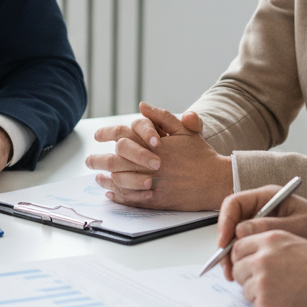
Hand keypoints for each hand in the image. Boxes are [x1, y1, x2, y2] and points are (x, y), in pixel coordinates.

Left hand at [84, 102, 232, 209]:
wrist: (216, 180)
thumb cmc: (200, 155)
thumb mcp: (185, 131)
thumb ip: (162, 117)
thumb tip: (142, 106)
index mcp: (155, 144)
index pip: (124, 135)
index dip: (107, 134)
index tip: (97, 135)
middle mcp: (151, 163)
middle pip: (116, 160)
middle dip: (98, 160)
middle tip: (89, 161)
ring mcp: (153, 183)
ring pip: (121, 181)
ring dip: (106, 180)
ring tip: (98, 178)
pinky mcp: (157, 200)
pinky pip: (131, 199)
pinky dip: (118, 197)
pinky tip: (111, 195)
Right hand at [216, 185, 306, 277]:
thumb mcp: (299, 227)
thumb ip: (270, 228)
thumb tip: (241, 231)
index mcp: (267, 197)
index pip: (234, 203)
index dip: (224, 222)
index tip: (225, 243)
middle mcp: (261, 208)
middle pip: (231, 222)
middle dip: (226, 243)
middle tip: (225, 266)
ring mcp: (262, 223)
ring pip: (236, 237)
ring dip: (232, 254)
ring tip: (232, 274)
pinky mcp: (266, 239)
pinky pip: (247, 247)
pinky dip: (242, 260)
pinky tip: (243, 273)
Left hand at [229, 229, 306, 306]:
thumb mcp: (294, 243)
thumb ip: (268, 246)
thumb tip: (249, 254)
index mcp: (269, 240)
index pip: (239, 247)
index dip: (242, 258)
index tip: (247, 265)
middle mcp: (262, 258)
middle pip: (237, 268)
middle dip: (247, 276)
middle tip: (265, 282)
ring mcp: (262, 282)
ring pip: (245, 289)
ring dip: (258, 293)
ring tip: (282, 292)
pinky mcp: (265, 304)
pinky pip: (255, 306)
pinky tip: (286, 303)